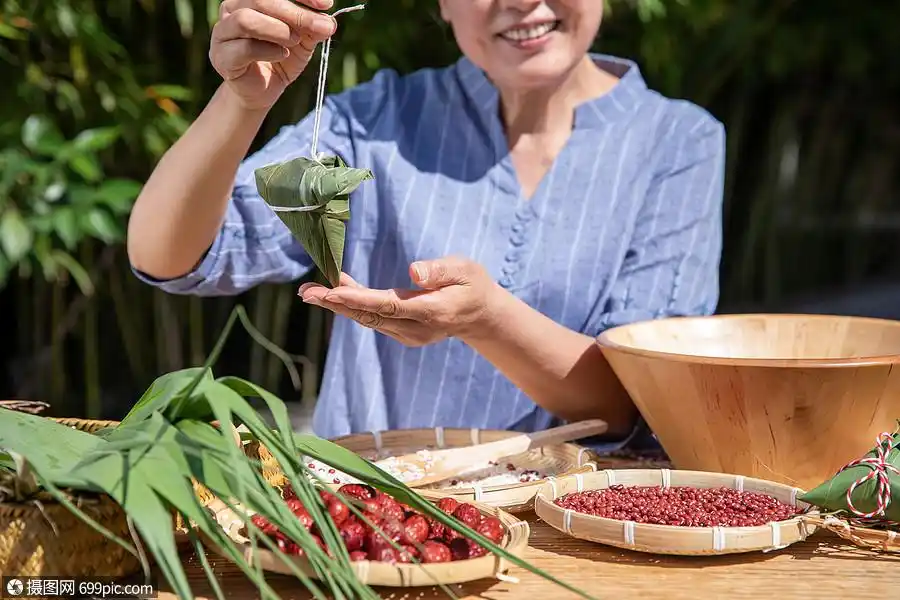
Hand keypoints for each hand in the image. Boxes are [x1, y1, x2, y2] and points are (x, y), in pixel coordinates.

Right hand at [210, 0, 336, 110]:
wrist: (261, 90)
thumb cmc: (279, 57)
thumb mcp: (302, 40)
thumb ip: (312, 29)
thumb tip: (328, 21)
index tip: (326, 4)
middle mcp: (231, 9)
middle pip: (260, 0)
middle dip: (296, 13)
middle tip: (321, 26)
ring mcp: (223, 32)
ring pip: (246, 20)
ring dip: (278, 29)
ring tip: (295, 40)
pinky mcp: (222, 57)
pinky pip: (244, 48)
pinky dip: (269, 50)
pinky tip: (283, 54)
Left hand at [298, 257, 502, 346]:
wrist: (480, 315)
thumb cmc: (472, 284)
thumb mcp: (465, 269)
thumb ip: (440, 270)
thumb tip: (414, 271)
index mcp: (432, 311)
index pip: (388, 305)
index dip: (358, 298)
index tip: (332, 291)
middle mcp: (417, 329)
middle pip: (370, 316)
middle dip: (336, 303)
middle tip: (307, 292)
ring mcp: (409, 335)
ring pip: (368, 320)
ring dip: (339, 305)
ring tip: (311, 291)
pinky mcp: (403, 334)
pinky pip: (373, 320)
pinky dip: (352, 307)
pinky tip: (334, 294)